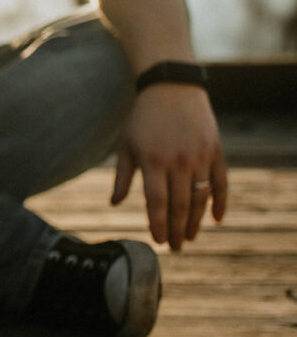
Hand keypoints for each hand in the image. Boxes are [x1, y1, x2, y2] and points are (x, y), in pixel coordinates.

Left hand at [111, 84, 226, 251]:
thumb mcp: (126, 145)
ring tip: (188, 237)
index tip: (157, 240)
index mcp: (152, 160)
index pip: (156, 202)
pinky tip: (216, 220)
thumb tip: (114, 203)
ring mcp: (200, 156)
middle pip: (180, 205)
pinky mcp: (216, 151)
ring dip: (196, 221)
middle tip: (173, 248)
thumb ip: (123, 176)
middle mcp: (178, 161)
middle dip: (176, 230)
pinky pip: (222, 182)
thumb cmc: (142, 119)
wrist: (172, 88)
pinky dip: (220, 202)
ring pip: (201, 198)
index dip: (157, 224)